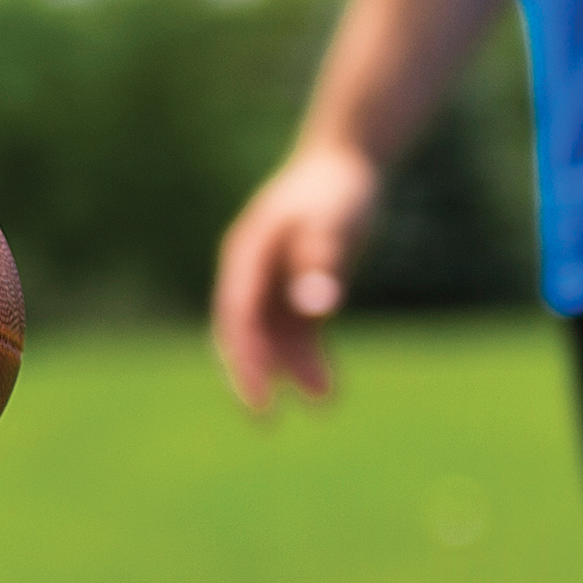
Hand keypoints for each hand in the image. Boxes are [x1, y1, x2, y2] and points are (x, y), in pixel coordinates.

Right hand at [212, 142, 379, 411]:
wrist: (346, 162)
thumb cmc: (339, 188)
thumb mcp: (336, 220)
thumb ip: (323, 261)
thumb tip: (318, 309)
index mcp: (247, 254)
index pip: (236, 317)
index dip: (244, 359)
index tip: (260, 396)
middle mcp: (250, 272)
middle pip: (240, 334)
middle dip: (252, 377)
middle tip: (265, 420)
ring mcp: (270, 282)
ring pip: (272, 338)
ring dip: (291, 371)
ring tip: (325, 404)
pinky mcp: (294, 288)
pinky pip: (295, 333)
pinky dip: (309, 359)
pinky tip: (330, 389)